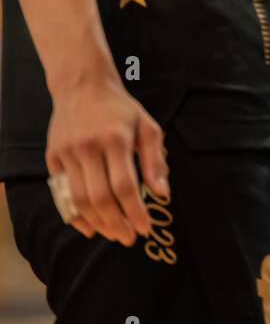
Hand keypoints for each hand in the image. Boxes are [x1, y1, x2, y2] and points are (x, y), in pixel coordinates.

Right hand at [45, 78, 168, 244]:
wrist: (83, 85)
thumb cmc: (120, 108)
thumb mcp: (147, 126)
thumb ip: (154, 160)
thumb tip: (162, 194)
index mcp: (115, 139)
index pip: (125, 186)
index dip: (136, 211)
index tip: (146, 228)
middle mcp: (88, 147)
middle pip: (100, 198)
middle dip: (116, 224)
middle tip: (129, 238)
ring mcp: (67, 153)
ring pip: (79, 200)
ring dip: (97, 223)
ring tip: (114, 234)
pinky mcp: (53, 157)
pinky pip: (61, 194)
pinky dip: (75, 215)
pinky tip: (90, 227)